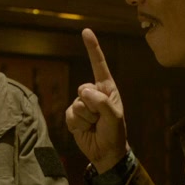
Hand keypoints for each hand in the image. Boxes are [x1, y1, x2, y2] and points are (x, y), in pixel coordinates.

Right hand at [66, 28, 128, 172]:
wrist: (105, 153)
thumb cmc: (114, 133)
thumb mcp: (114, 117)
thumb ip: (102, 102)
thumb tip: (83, 92)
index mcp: (107, 88)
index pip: (98, 65)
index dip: (92, 48)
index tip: (86, 31)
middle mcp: (94, 93)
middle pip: (84, 88)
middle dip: (92, 106)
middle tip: (101, 119)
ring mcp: (82, 104)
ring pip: (77, 104)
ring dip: (86, 118)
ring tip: (95, 126)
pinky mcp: (72, 115)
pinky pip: (70, 115)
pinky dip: (77, 124)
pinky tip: (85, 129)